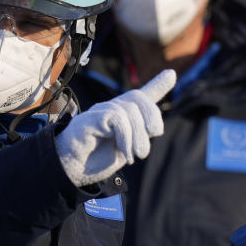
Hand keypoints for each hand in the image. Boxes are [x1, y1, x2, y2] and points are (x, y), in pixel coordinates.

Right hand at [56, 69, 175, 186]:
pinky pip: (118, 119)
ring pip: (130, 111)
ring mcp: (101, 111)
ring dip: (139, 137)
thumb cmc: (97, 160)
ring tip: (135, 156)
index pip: (141, 96)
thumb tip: (155, 126)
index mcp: (123, 116)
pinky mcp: (92, 117)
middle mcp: (112, 109)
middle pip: (138, 98)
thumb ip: (141, 135)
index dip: (157, 85)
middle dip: (152, 117)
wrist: (73, 170)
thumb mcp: (127, 149)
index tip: (172, 74)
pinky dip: (126, 137)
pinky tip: (125, 152)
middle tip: (151, 141)